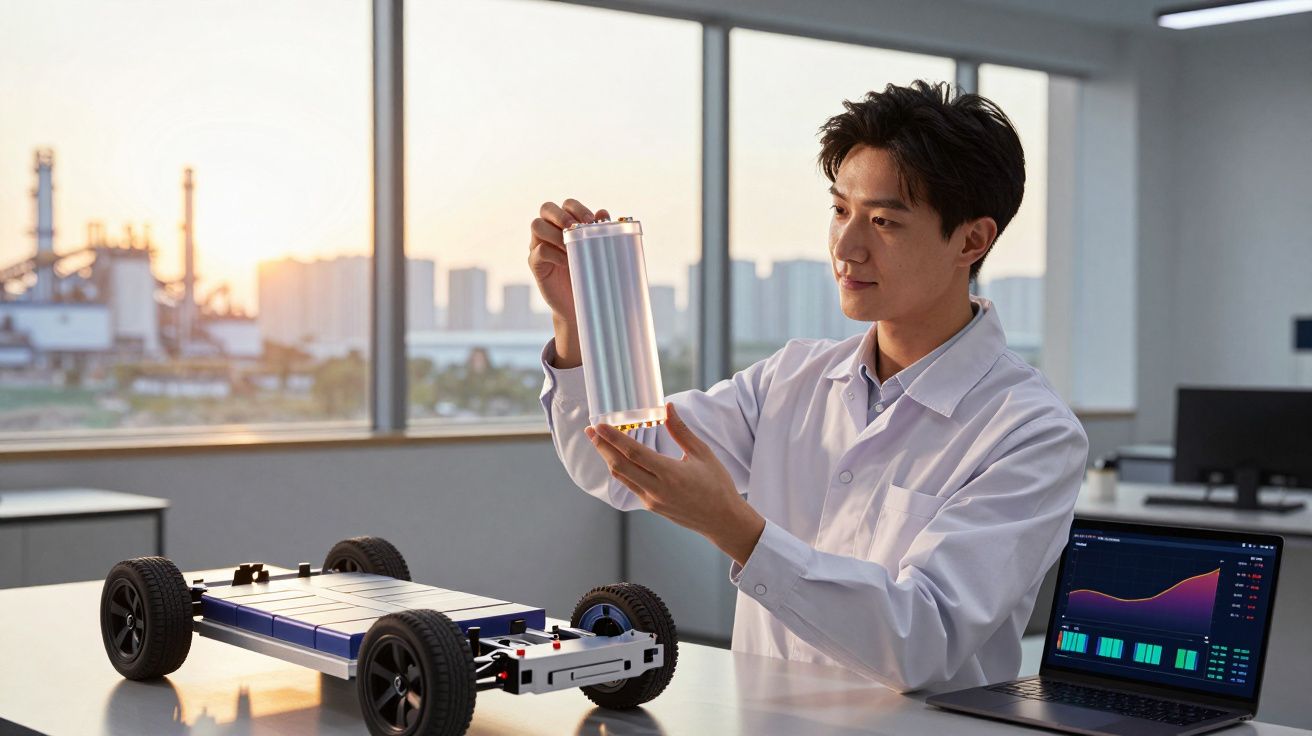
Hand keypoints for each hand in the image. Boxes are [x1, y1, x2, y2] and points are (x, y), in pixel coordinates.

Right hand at [528, 198, 608, 325]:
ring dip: (554, 233)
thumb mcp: (596, 250)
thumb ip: (598, 230)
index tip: (591, 220)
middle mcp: (549, 231)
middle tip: (574, 227)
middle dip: (561, 215)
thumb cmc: (588, 272)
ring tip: (569, 247)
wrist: (578, 302)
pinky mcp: (535, 263)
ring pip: (537, 225)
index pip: (566, 204)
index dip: (577, 208)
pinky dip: (553, 254)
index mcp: (564, 224)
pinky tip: (566, 262)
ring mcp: (539, 245)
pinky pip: (538, 251)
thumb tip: (603, 212)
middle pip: (546, 208)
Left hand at [585, 403, 765, 565]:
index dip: (614, 438)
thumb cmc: (717, 484)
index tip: (599, 425)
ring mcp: (652, 500)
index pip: (634, 453)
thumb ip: (681, 431)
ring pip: (621, 477)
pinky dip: (620, 470)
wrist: (722, 520)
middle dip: (602, 447)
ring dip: (608, 459)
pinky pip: (630, 486)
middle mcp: (657, 489)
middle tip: (590, 431)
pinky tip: (617, 459)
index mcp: (671, 474)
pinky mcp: (652, 506)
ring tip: (599, 442)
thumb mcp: (703, 453)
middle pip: (620, 466)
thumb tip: (668, 408)